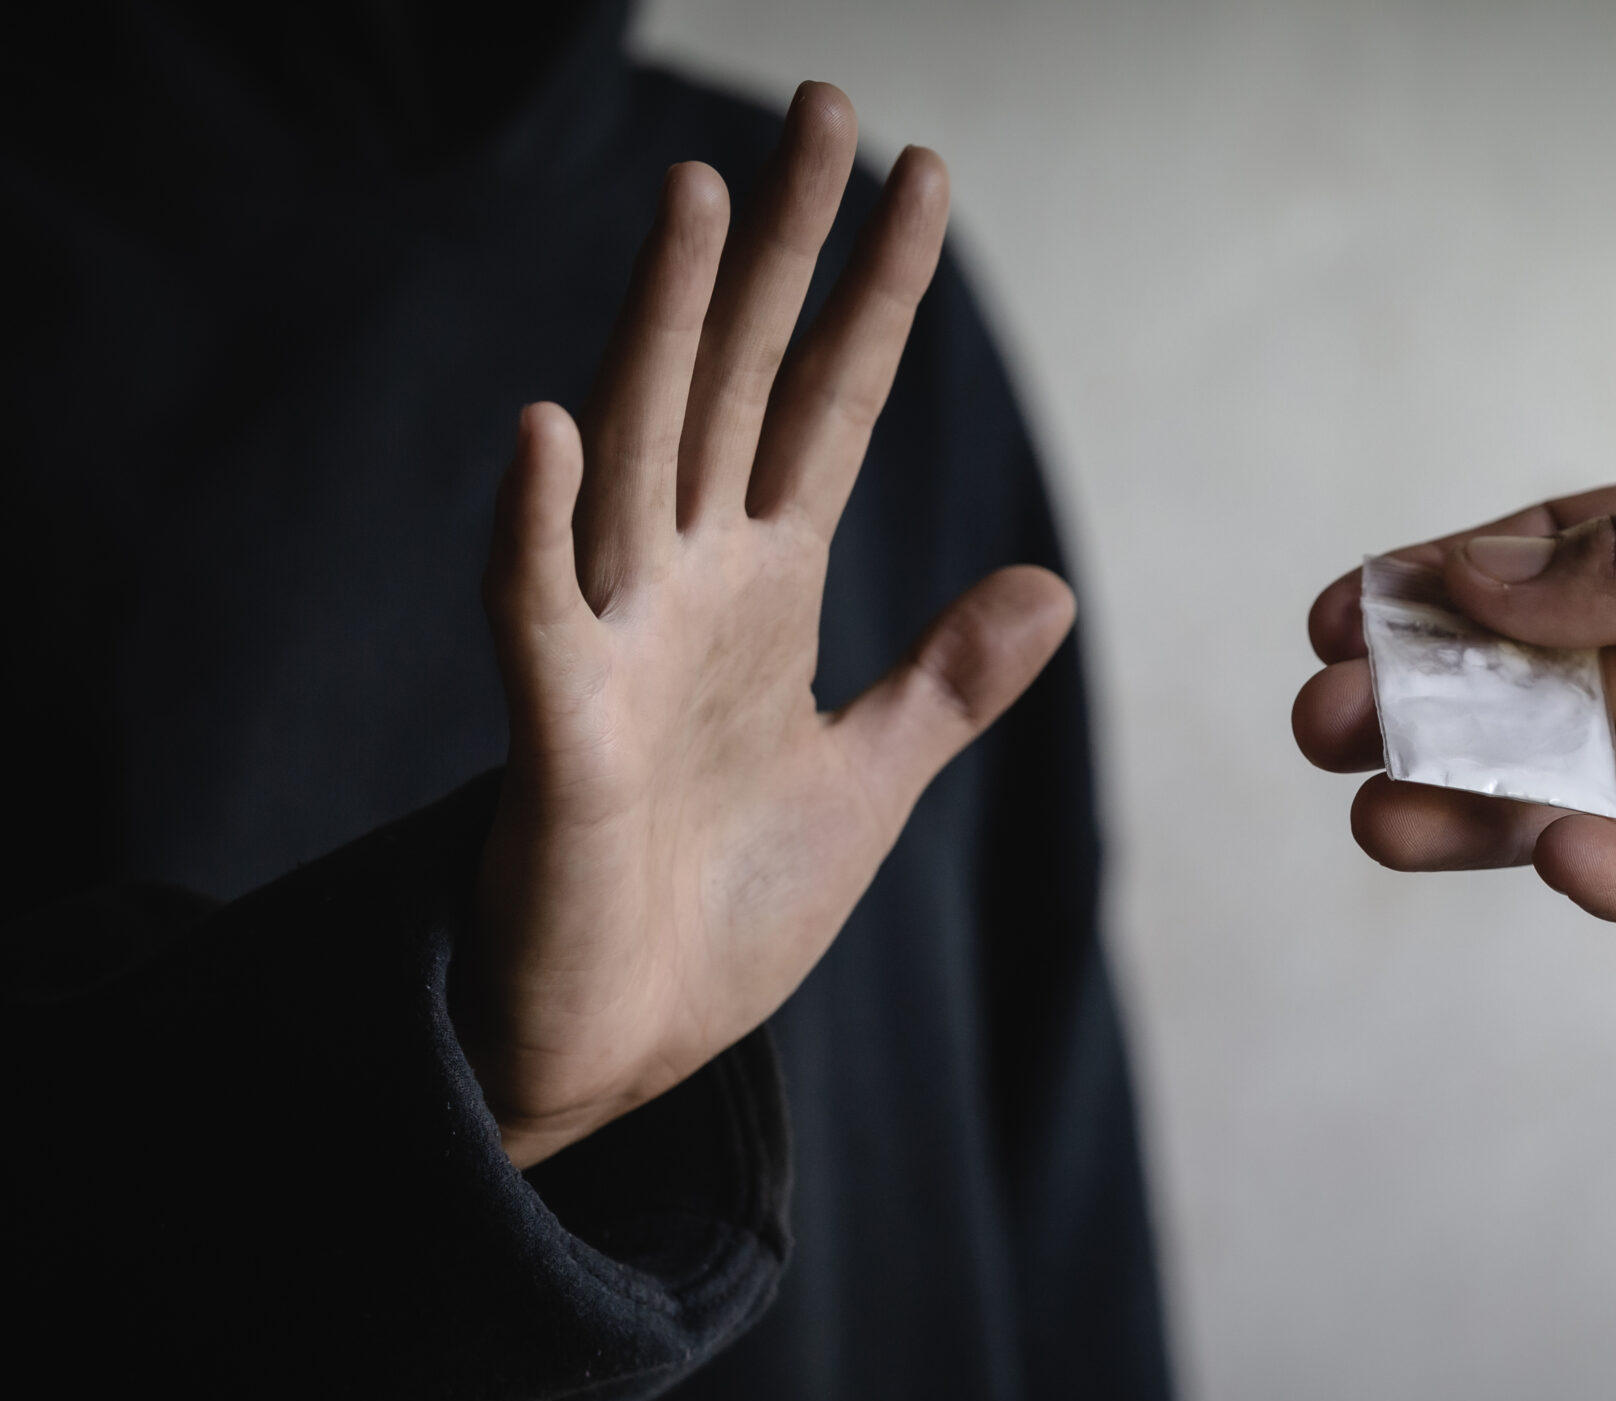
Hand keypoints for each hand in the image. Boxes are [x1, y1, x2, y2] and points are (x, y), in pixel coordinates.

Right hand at [458, 84, 1074, 1166]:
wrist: (618, 1043)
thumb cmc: (717, 911)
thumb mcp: (866, 782)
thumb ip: (945, 682)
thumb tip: (1049, 583)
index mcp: (762, 592)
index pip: (825, 408)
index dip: (874, 296)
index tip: (919, 177)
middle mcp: (683, 588)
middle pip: (736, 385)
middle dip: (780, 253)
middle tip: (824, 108)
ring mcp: (612, 649)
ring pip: (633, 457)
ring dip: (660, 331)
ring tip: (695, 201)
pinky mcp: (551, 738)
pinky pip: (533, 613)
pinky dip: (534, 527)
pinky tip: (546, 427)